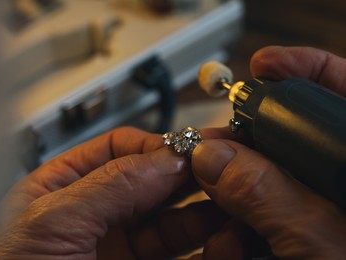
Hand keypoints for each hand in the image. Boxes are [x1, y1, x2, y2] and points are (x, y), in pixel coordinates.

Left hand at [0, 127, 231, 258]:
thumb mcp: (53, 222)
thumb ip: (110, 185)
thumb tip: (166, 158)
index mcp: (67, 188)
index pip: (120, 149)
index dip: (157, 145)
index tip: (190, 149)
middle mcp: (98, 214)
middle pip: (154, 181)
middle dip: (189, 172)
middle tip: (224, 166)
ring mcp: (121, 247)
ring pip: (174, 219)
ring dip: (207, 207)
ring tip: (234, 199)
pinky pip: (181, 256)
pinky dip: (208, 245)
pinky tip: (223, 237)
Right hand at [191, 46, 345, 258]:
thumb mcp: (322, 243)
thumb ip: (265, 194)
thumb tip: (213, 154)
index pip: (342, 91)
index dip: (304, 68)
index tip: (264, 63)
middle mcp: (338, 180)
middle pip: (286, 141)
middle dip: (241, 156)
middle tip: (211, 166)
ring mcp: (321, 208)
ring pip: (267, 184)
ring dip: (234, 205)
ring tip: (224, 238)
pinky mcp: (303, 230)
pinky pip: (265, 215)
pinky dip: (242, 231)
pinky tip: (233, 250)